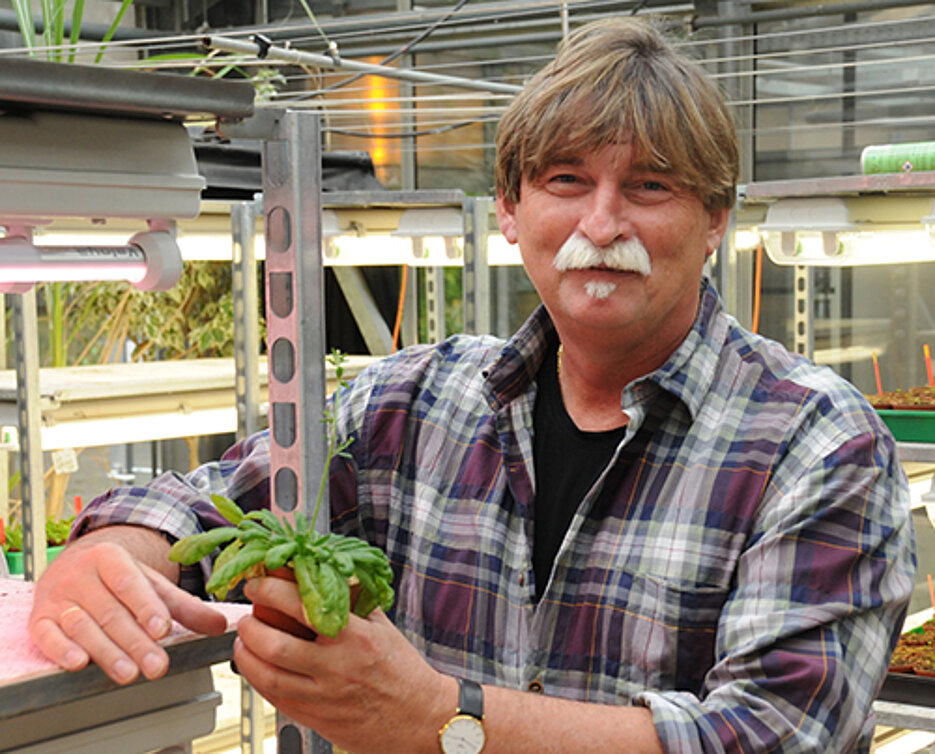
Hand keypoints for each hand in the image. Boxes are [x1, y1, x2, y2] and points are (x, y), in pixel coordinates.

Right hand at [29, 530, 227, 684]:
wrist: (72, 567)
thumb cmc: (116, 579)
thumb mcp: (151, 585)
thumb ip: (185, 607)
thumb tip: (219, 625)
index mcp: (110, 558)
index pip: (130, 582)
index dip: (146, 607)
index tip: (162, 629)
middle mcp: (81, 575)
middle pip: (110, 611)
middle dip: (135, 642)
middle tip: (156, 665)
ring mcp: (58, 597)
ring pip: (83, 625)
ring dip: (106, 652)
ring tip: (128, 673)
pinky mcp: (39, 618)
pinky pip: (47, 635)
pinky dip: (61, 650)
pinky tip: (79, 663)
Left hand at [234, 575, 454, 753]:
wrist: (418, 719)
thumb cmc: (402, 671)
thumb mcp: (382, 625)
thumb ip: (351, 599)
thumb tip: (323, 572)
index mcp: (355, 637)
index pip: (302, 607)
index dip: (272, 591)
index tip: (260, 583)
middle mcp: (337, 667)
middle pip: (276, 645)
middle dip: (251, 625)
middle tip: (247, 613)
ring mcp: (324, 696)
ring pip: (268, 676)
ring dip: (247, 654)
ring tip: (244, 640)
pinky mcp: (316, 719)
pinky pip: (275, 699)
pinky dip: (258, 680)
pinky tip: (256, 667)